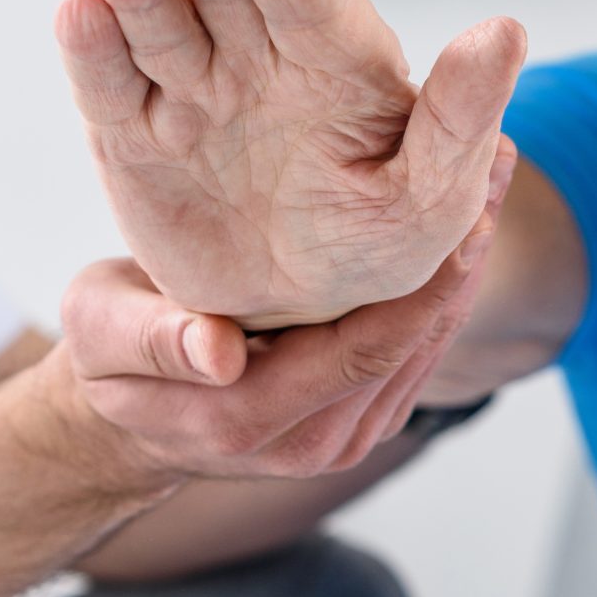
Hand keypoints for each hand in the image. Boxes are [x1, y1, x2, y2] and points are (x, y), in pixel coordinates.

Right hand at [56, 151, 508, 481]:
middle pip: (414, 341)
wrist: (125, 412)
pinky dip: (445, 280)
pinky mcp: (364, 413)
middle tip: (495, 157)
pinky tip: (463, 211)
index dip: (424, 280)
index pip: (365, 348)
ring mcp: (348, 432)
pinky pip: (417, 345)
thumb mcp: (101, 335)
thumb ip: (151, 340)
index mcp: (252, 420)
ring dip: (466, 259)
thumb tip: (215, 354)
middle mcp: (315, 440)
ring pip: (427, 342)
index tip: (463, 205)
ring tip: (492, 167)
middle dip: (463, 252)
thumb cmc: (107, 357)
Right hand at [57, 0, 527, 329]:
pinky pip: (111, 87)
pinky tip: (77, 12)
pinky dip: (91, 51)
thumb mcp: (436, 195)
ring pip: (160, 24)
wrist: (300, 313)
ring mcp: (192, 89)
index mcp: (336, 59)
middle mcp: (258, 56)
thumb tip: (505, 31)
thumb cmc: (379, 244)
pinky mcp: (136, 133)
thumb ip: (462, 117)